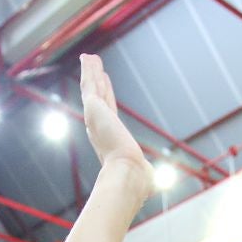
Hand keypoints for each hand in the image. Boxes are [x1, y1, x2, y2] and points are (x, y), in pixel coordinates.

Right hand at [79, 54, 150, 188]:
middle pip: (98, 98)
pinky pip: (89, 85)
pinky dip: (88, 71)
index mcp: (108, 140)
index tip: (105, 86)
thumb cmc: (136, 180)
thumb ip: (145, 173)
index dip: (106, 98)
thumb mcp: (141, 173)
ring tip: (89, 58)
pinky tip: (88, 59)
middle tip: (94, 67)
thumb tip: (153, 184)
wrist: (128, 175)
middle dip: (96, 82)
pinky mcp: (93, 109)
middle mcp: (98, 128)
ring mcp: (94, 117)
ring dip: (90, 72)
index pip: (108, 113)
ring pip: (91, 89)